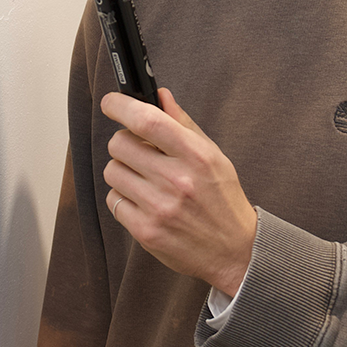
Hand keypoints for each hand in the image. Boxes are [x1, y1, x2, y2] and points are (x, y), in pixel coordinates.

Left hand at [100, 88, 257, 296]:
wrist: (235, 251)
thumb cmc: (223, 199)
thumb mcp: (213, 156)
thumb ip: (183, 124)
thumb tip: (160, 95)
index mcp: (196, 155)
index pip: (148, 120)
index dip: (121, 106)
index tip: (111, 102)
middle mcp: (176, 180)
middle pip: (120, 144)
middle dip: (124, 142)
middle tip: (139, 151)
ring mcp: (159, 207)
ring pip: (112, 171)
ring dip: (123, 170)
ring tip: (144, 179)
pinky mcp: (145, 231)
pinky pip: (113, 200)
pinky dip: (123, 197)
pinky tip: (144, 201)